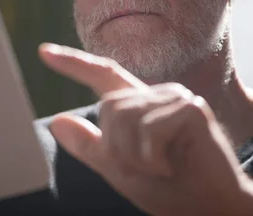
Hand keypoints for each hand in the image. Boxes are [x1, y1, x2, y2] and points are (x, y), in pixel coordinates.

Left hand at [39, 43, 252, 215]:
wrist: (209, 209)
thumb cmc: (168, 189)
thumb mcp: (119, 169)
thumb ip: (90, 145)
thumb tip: (57, 121)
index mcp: (138, 106)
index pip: (102, 76)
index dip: (73, 63)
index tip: (43, 52)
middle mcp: (156, 94)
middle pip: (109, 107)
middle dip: (118, 148)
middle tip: (148, 167)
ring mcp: (175, 97)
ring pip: (126, 119)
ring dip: (137, 157)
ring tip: (163, 166)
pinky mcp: (191, 108)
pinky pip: (150, 130)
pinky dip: (154, 158)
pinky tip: (174, 164)